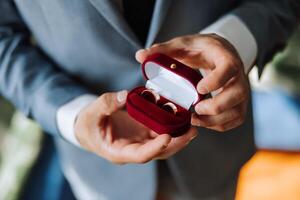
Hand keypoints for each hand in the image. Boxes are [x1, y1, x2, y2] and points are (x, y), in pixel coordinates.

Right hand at [74, 90, 197, 163]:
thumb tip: (125, 95)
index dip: (154, 148)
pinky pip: (160, 130)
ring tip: (192, 124)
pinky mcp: (144, 132)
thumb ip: (106, 104)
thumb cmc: (88, 123)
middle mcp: (133, 149)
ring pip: (163, 143)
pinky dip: (171, 125)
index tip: (167, 137)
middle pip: (158, 152)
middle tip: (192, 131)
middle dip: (176, 143)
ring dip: (178, 135)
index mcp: (119, 152)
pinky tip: (180, 115)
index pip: (140, 155)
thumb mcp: (91, 113)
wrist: (89, 126)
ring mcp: (140, 141)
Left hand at [136, 34, 249, 131]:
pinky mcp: (238, 103)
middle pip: (238, 94)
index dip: (216, 80)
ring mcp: (240, 91)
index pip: (229, 67)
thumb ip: (164, 50)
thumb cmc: (201, 49)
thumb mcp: (183, 44)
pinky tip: (202, 121)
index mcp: (225, 56)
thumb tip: (140, 56)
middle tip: (197, 109)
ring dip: (216, 120)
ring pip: (237, 111)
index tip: (199, 89)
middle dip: (217, 106)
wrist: (219, 53)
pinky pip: (235, 119)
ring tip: (195, 119)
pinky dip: (219, 125)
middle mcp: (238, 75)